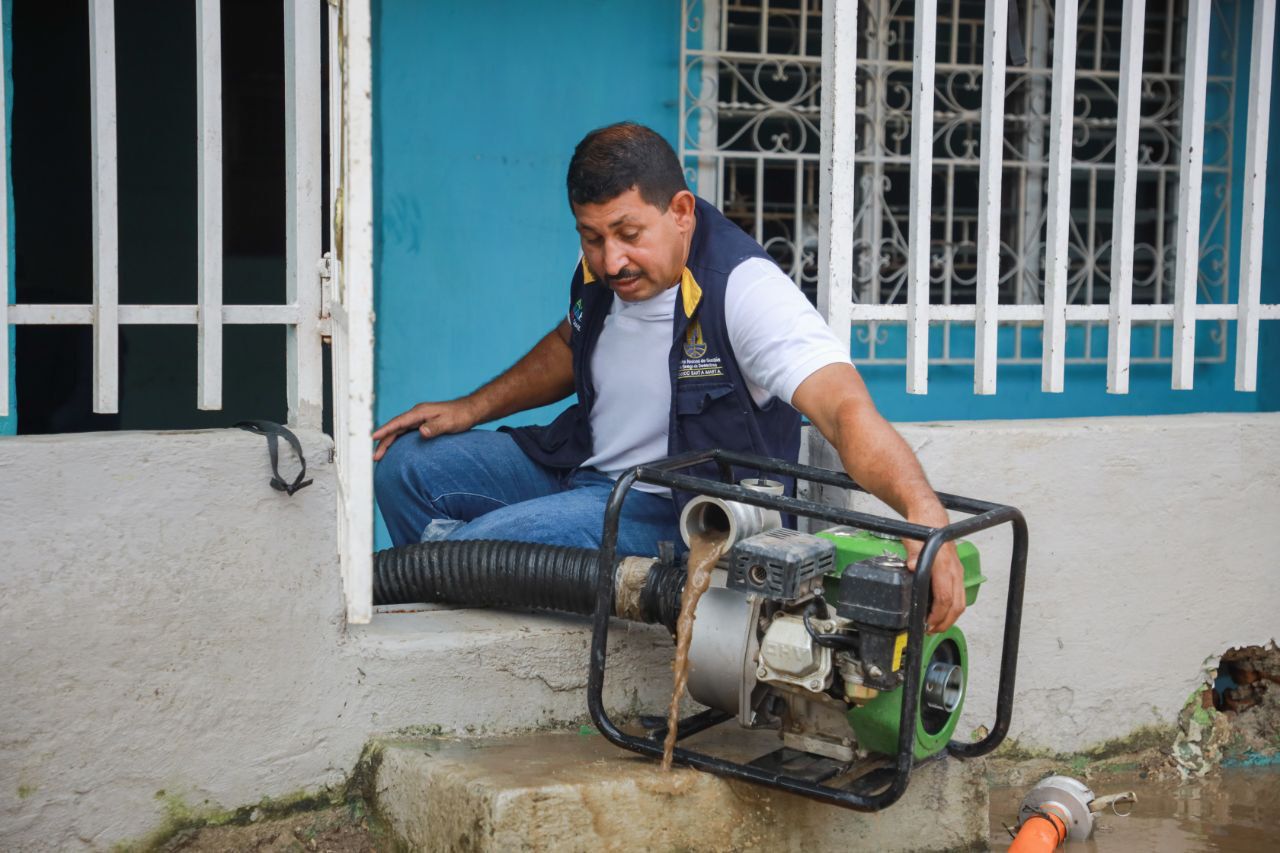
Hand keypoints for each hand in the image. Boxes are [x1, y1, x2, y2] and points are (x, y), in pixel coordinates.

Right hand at [372, 399, 478, 459]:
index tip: (373, 437)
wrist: (470, 410)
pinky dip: (397, 440)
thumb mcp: (449, 423)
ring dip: (389, 441)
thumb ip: (435, 427)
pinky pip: (405, 432)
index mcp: (420, 412)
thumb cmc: (460, 416)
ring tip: (380, 455)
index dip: (385, 430)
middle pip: (395, 428)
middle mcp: (417, 414)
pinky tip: (394, 448)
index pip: (398, 422)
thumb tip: (421, 432)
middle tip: (375, 456)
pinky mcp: (423, 423)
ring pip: (399, 430)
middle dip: (383, 441)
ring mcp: (419, 419)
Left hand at [901, 509, 964, 633]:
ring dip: (950, 617)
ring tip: (936, 625)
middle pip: (956, 605)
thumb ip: (913, 555)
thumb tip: (913, 567)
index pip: (944, 598)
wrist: (932, 516)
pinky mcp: (956, 571)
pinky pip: (959, 593)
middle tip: (930, 630)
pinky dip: (952, 606)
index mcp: (943, 565)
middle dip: (945, 622)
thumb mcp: (912, 541)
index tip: (927, 623)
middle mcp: (953, 569)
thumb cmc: (922, 528)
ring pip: (960, 601)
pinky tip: (941, 611)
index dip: (937, 615)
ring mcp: (957, 571)